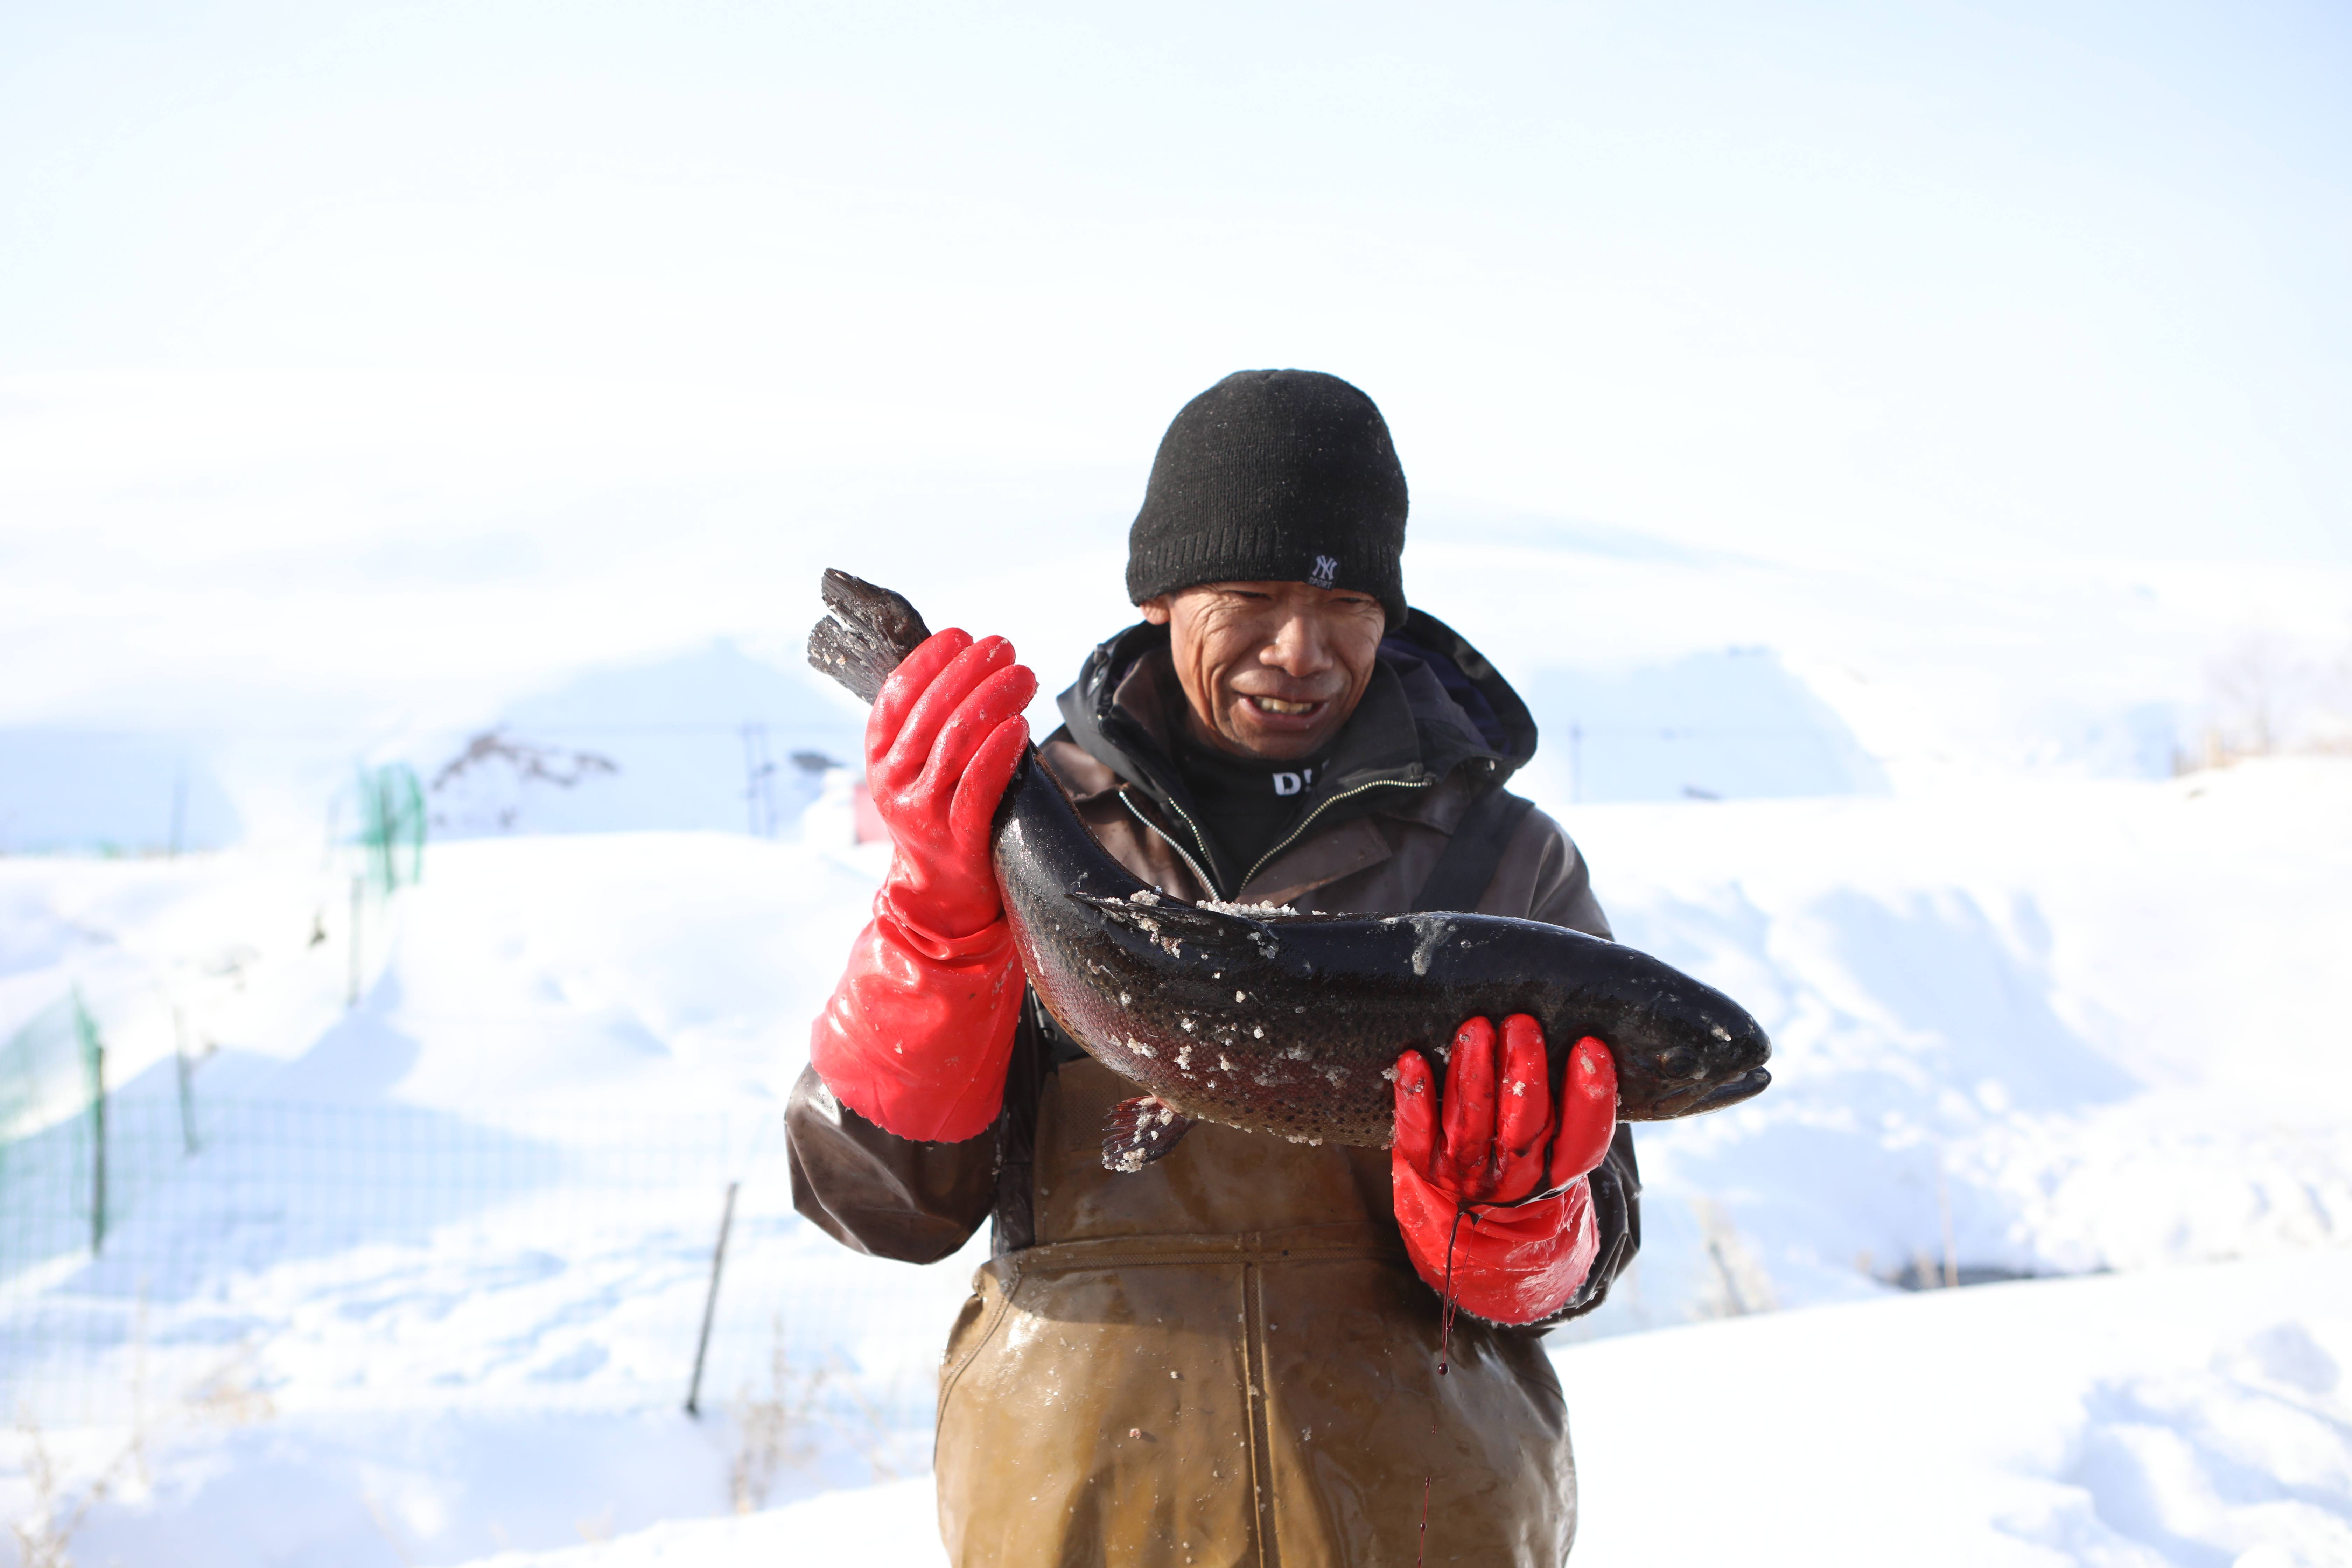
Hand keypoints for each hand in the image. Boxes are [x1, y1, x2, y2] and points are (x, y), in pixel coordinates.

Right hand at [809, 627, 1037, 1143]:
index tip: (961, 635)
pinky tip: (1019, 727)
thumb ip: (937, 728)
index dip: (929, 661)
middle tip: (1005, 647)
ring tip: (1021, 673)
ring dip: (990, 701)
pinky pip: (976, 790)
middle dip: (969, 672)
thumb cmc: (946, 825)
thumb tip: (972, 667)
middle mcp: (893, 785)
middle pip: (929, 713)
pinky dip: (998, 754)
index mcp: (881, 760)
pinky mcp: (956, 842)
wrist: (942, 908)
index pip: (896, 697)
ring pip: (953, 744)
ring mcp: (922, 815)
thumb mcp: (929, 773)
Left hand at [1391, 1016, 1617, 1324]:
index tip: (1592, 1049)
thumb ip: (1568, 1117)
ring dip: (1471, 1074)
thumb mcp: (1557, 1163)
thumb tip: (1586, 1048)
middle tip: (1523, 1026)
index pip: (1582, 1141)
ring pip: (1470, 1124)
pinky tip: (1412, 1061)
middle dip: (1522, 1075)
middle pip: (1523, 1127)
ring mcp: (1464, 1175)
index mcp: (1557, 1176)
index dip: (1590, 1097)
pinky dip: (1413, 1097)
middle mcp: (1512, 1180)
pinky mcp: (1420, 1168)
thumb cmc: (1521, 1179)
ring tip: (1476, 1030)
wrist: (1472, 1248)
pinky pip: (1416, 1132)